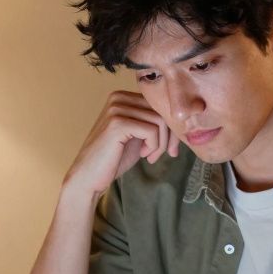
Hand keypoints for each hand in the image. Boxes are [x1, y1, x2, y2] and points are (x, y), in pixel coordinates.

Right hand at [63, 91, 180, 198]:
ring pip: (160, 121)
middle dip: (169, 135)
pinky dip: (154, 146)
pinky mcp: (118, 123)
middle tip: (162, 154)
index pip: (159, 104)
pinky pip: (152, 131)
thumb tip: (183, 119)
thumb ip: (153, 123)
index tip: (169, 148)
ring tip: (150, 156)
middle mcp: (118, 97)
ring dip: (161, 143)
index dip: (170, 127)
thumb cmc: (114, 158)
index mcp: (123, 97)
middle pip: (162, 110)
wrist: (89, 177)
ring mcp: (116, 109)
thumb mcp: (138, 136)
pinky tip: (144, 155)